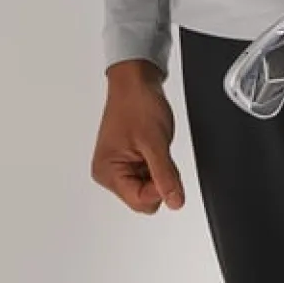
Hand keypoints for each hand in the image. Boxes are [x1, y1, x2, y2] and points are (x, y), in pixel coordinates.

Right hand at [91, 60, 185, 213]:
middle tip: (158, 152)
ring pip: (147, 186)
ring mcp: (117, 166)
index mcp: (108, 172)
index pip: (139, 201)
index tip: (166, 168)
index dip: (159, 188)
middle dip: (157, 179)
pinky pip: (146, 174)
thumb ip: (166, 176)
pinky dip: (154, 162)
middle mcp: (108, 173)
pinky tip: (151, 145)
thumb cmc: (137, 103)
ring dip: (156, 169)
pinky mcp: (126, 159)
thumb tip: (175, 202)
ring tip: (152, 145)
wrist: (136, 80)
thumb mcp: (155, 142)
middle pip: (143, 197)